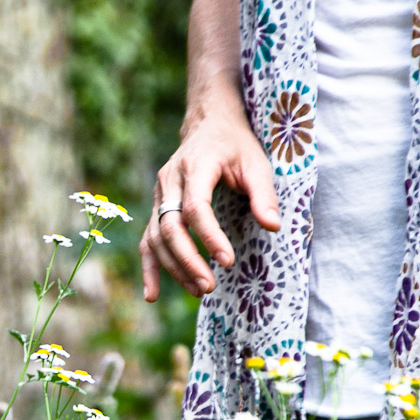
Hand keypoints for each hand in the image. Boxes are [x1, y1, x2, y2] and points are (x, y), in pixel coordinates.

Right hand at [140, 104, 280, 301]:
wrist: (208, 124)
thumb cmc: (235, 145)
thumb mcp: (256, 162)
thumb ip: (263, 194)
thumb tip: (272, 227)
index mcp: (196, 165)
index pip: (196, 207)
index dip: (209, 236)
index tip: (228, 261)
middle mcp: (170, 181)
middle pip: (171, 227)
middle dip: (188, 260)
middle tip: (209, 286)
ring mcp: (159, 195)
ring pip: (156, 238)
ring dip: (175, 268)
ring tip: (198, 291)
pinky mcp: (157, 208)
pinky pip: (148, 241)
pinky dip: (150, 269)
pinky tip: (153, 295)